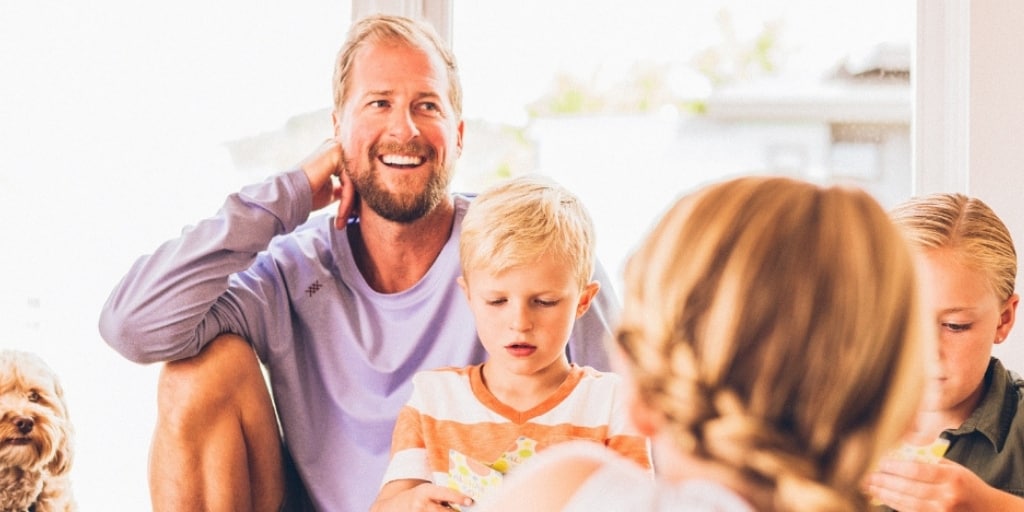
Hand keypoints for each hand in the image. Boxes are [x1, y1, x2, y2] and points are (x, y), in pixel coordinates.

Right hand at [299, 138, 357, 228]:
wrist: (287, 195)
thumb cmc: (306, 194)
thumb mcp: (331, 191)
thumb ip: (343, 188)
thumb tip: (358, 195)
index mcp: (334, 154)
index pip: (353, 177)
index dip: (353, 198)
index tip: (349, 216)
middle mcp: (336, 147)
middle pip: (356, 178)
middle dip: (353, 202)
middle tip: (346, 221)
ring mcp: (336, 148)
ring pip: (353, 182)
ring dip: (348, 205)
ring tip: (341, 222)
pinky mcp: (336, 155)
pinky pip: (350, 182)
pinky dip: (346, 202)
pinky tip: (340, 216)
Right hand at [371, 481, 472, 511]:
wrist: (391, 507)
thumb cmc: (416, 499)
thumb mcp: (426, 492)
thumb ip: (441, 497)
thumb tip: (464, 503)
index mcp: (425, 492)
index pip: (444, 493)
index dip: (458, 497)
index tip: (470, 501)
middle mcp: (421, 505)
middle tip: (469, 511)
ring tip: (454, 511)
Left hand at [865, 457, 1023, 510]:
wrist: (989, 511)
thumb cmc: (967, 485)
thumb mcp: (954, 468)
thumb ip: (929, 461)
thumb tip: (900, 451)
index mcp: (951, 478)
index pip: (917, 470)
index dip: (896, 467)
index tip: (880, 463)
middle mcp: (947, 496)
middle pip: (908, 488)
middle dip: (885, 482)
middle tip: (867, 476)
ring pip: (907, 503)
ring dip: (885, 495)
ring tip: (870, 487)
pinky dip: (896, 505)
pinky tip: (884, 498)